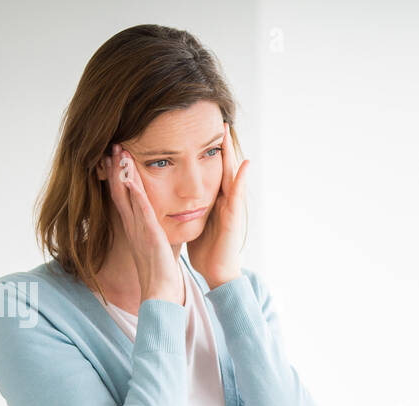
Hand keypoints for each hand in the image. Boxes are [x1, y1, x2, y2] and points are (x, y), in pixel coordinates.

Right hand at [103, 143, 182, 304]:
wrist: (160, 291)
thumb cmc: (160, 269)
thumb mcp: (155, 242)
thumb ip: (153, 228)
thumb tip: (158, 219)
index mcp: (134, 226)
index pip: (123, 195)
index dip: (119, 175)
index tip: (116, 156)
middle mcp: (133, 225)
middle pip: (120, 190)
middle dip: (116, 167)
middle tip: (114, 145)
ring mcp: (139, 229)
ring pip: (127, 196)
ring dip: (122, 173)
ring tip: (119, 152)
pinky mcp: (150, 235)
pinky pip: (141, 211)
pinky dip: (136, 194)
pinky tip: (131, 179)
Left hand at [188, 123, 248, 287]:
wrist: (216, 272)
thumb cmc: (206, 251)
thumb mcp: (194, 222)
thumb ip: (189, 208)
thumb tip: (174, 199)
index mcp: (213, 200)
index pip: (209, 170)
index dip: (206, 152)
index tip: (199, 131)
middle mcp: (224, 200)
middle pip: (222, 166)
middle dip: (221, 145)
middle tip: (218, 120)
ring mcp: (232, 207)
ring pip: (231, 174)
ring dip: (231, 153)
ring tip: (228, 132)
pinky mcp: (235, 216)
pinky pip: (238, 193)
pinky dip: (242, 178)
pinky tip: (244, 162)